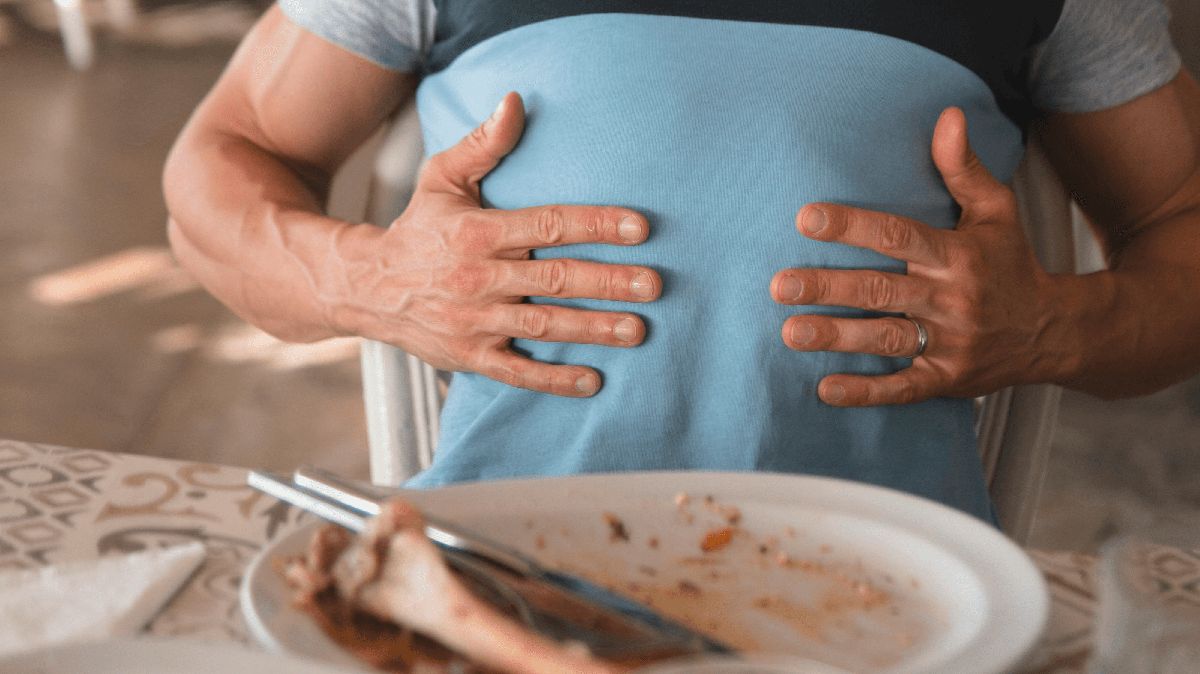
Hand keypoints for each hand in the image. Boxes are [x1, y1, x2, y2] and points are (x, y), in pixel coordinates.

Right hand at [343, 92, 660, 396]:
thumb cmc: (419, 227)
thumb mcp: (442, 177)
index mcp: (478, 232)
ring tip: (638, 329)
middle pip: (554, 279)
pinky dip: (554, 379)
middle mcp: (478, 277)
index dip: (596, 225)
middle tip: (654, 284)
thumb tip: (516, 102)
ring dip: (593, 329)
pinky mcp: (469, 356)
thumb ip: (484, 144)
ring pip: (544, 326)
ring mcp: (474, 321)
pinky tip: (593, 380)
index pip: (548, 224)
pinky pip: (517, 372)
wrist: (366, 286)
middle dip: (608, 282)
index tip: (640, 228)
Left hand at [771, 107, 1054, 405]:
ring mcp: (950, 343)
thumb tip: (945, 114)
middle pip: (882, 290)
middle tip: (780, 285)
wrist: (1054, 331)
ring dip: (837, 337)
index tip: (806, 218)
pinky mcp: (946, 380)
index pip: (898, 235)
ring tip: (790, 332)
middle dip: (828, 288)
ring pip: (887, 339)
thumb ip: (962, 167)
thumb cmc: (1011, 264)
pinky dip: (866, 392)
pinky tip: (826, 389)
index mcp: (957, 254)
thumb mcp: (996, 211)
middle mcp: (952, 299)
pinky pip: (903, 388)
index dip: (852, 226)